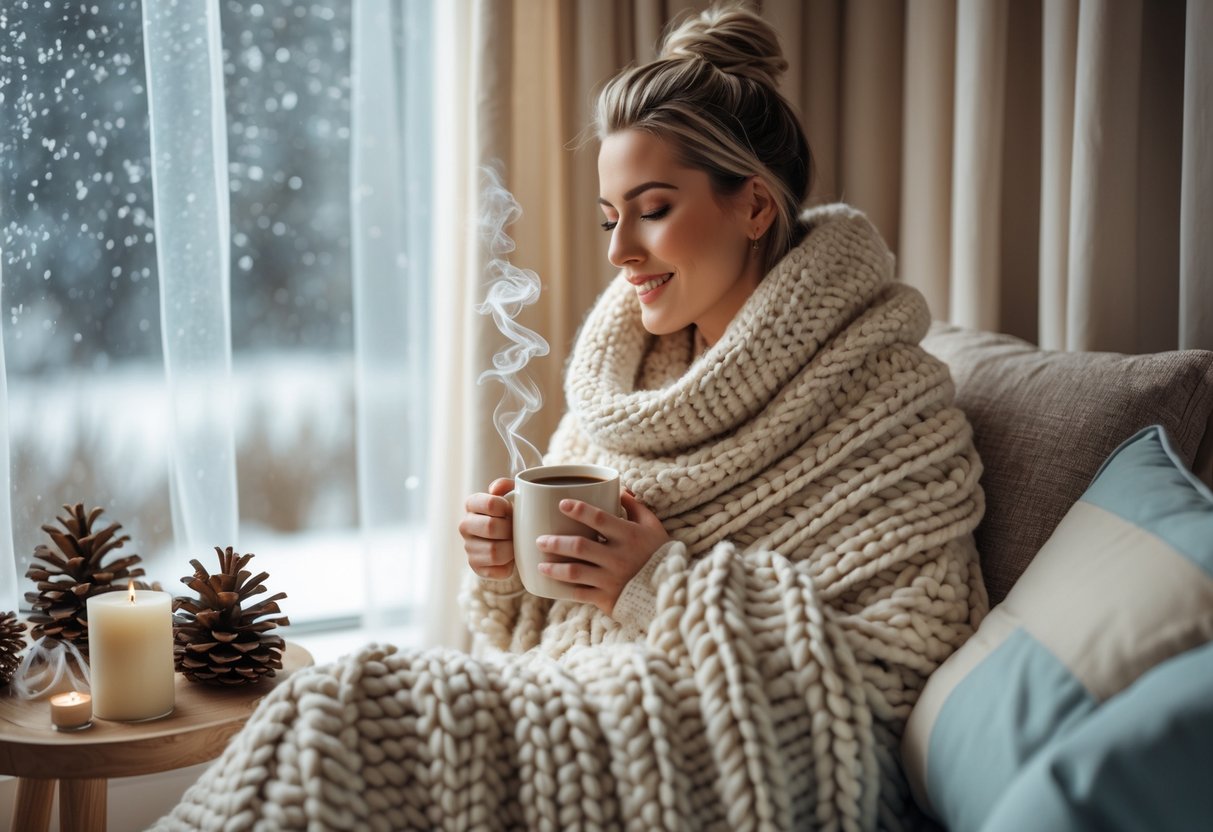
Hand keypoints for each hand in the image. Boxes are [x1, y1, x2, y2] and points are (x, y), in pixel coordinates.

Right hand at [458, 478, 514, 579]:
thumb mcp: (511, 494)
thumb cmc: (510, 513)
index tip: (511, 510)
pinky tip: (510, 558)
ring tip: (515, 543)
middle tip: (516, 529)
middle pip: (491, 528)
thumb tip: (496, 489)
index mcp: (471, 504)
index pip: (490, 504)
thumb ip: (506, 485)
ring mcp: (468, 547)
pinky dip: (509, 565)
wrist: (507, 538)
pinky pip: (497, 570)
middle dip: (509, 529)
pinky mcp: (476, 567)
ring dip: (511, 548)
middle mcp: (465, 525)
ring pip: (495, 551)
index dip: (507, 508)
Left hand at [535, 489, 668, 615]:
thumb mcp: (652, 526)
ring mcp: (611, 579)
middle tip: (540, 540)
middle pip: (579, 546)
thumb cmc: (659, 553)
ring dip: (554, 568)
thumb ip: (634, 507)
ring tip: (540, 565)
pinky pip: (580, 594)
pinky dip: (564, 590)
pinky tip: (553, 586)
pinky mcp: (607, 598)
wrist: (671, 590)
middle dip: (555, 542)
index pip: (598, 518)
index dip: (578, 509)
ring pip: (575, 572)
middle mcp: (618, 557)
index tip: (561, 504)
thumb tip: (618, 488)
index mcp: (629, 535)